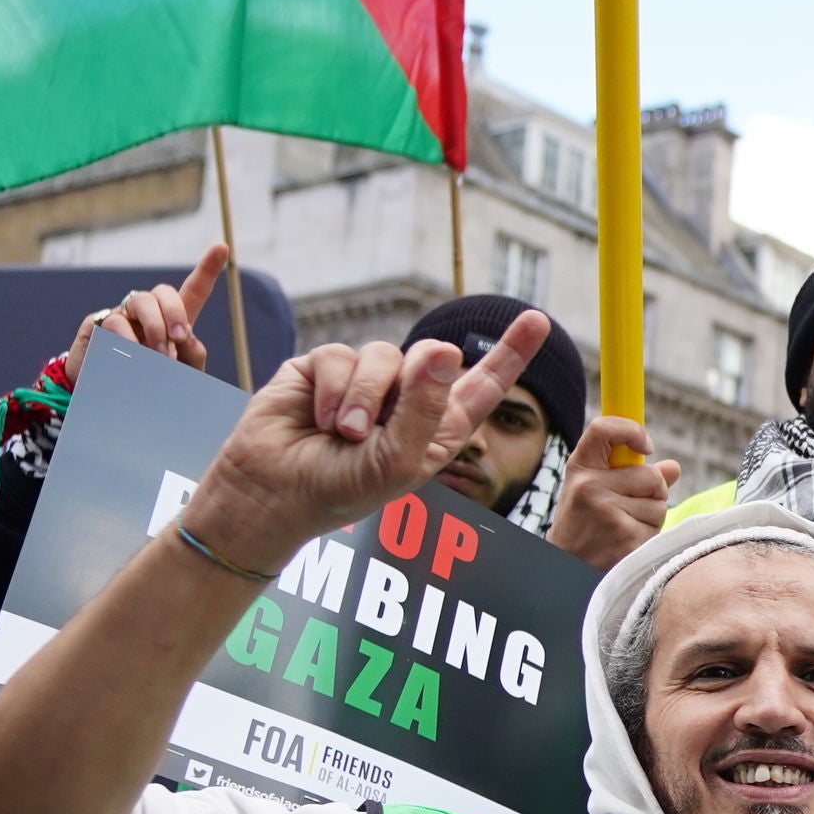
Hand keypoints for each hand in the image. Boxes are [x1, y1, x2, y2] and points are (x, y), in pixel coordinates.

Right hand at [66, 243, 225, 391]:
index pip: (193, 291)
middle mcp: (148, 312)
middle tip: (179, 340)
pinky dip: (128, 340)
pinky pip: (115, 321)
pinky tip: (132, 356)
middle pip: (164, 292)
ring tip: (159, 357)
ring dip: (154, 328)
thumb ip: (192, 358)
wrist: (109, 398)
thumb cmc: (151, 385)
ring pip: (141, 302)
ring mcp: (122, 315)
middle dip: (175, 313)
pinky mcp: (97, 323)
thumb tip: (188, 339)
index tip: (223, 248)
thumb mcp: (180, 375)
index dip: (207, 269)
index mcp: (174, 321)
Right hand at [183, 316, 545, 568]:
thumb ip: (424, 405)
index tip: (540, 320)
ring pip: (384, 354)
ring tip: (341, 434)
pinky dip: (331, 390)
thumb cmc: (342, 489)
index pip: (483, 384)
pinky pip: (340, 355)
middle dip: (412, 381)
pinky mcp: (323, 367)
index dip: (510, 352)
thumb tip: (446, 347)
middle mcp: (407, 399)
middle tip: (374, 428)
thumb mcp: (398, 458)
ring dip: (363, 398)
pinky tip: (316, 420)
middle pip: (432, 356)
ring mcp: (366, 381)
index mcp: (437, 427)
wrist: (274, 493)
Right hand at [547, 415, 681, 567]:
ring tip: (624, 527)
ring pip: (660, 505)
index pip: (603, 429)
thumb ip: (632, 474)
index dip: (632, 430)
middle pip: (652, 476)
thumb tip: (674, 467)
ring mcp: (607, 513)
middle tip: (631, 506)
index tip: (646, 446)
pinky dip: (649, 537)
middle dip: (653, 492)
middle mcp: (590, 486)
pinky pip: (658, 529)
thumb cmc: (584, 523)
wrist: (566, 565)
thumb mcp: (595, 490)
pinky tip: (626, 543)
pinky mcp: (625, 538)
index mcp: (580, 468)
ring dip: (652, 518)